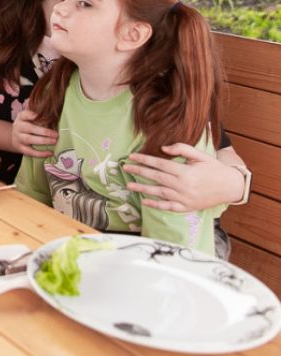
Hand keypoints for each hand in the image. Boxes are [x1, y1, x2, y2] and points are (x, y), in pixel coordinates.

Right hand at [9, 109, 57, 156]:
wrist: (14, 137)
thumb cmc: (26, 125)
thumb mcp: (27, 117)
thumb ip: (35, 112)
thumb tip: (48, 103)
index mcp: (21, 118)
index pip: (24, 115)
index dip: (31, 115)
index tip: (39, 115)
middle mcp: (18, 127)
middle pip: (29, 128)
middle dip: (43, 131)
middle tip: (56, 134)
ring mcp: (18, 138)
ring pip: (29, 139)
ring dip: (43, 141)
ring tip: (54, 141)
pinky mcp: (20, 148)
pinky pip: (30, 152)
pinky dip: (40, 153)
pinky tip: (50, 152)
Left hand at [124, 143, 244, 211]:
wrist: (230, 187)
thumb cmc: (214, 169)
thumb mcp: (200, 155)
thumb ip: (182, 149)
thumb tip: (163, 148)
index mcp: (185, 172)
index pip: (160, 164)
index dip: (144, 160)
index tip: (132, 157)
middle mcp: (183, 186)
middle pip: (156, 177)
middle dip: (139, 172)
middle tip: (126, 168)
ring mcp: (184, 198)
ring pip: (159, 193)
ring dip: (143, 189)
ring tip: (129, 186)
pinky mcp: (186, 207)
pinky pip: (168, 207)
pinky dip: (156, 205)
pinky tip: (145, 202)